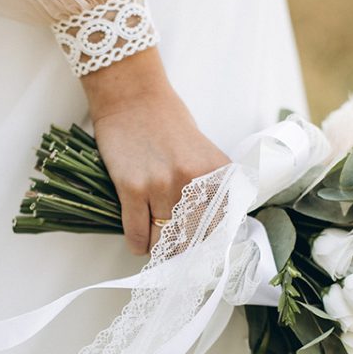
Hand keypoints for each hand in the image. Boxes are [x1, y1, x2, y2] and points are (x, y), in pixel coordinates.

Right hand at [80, 48, 230, 254]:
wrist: (132, 97)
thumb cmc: (167, 122)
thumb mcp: (204, 151)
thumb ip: (211, 186)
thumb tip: (212, 228)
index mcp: (215, 172)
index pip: (220, 225)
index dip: (209, 243)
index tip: (201, 251)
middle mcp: (192, 180)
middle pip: (191, 238)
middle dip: (183, 252)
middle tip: (177, 256)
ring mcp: (161, 185)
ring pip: (163, 239)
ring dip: (159, 249)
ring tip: (156, 246)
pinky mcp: (132, 187)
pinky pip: (137, 233)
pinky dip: (138, 244)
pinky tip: (139, 242)